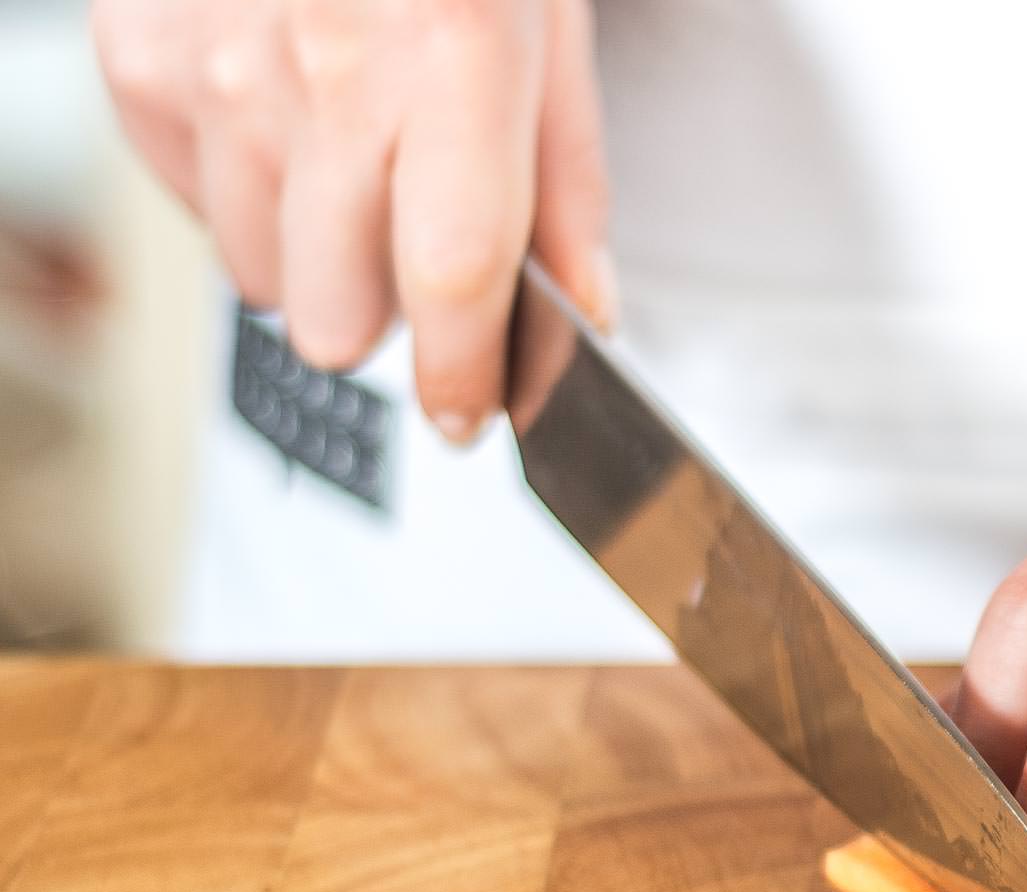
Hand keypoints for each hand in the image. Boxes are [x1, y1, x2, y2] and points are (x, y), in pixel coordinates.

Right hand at [91, 0, 612, 440]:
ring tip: (347, 161)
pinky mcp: (140, 62)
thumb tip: (583, 316)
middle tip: (415, 252)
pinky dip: (243, 193)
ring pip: (267, 283)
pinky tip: (280, 119)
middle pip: (345, 320)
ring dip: (315, 258)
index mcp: (452, 64)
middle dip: (393, 316)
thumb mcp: (547, 32)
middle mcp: (325, 77)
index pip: (453, 284)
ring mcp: (218, 72)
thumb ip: (565, 189)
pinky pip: (196, 210)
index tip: (474, 415)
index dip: (467, 375)